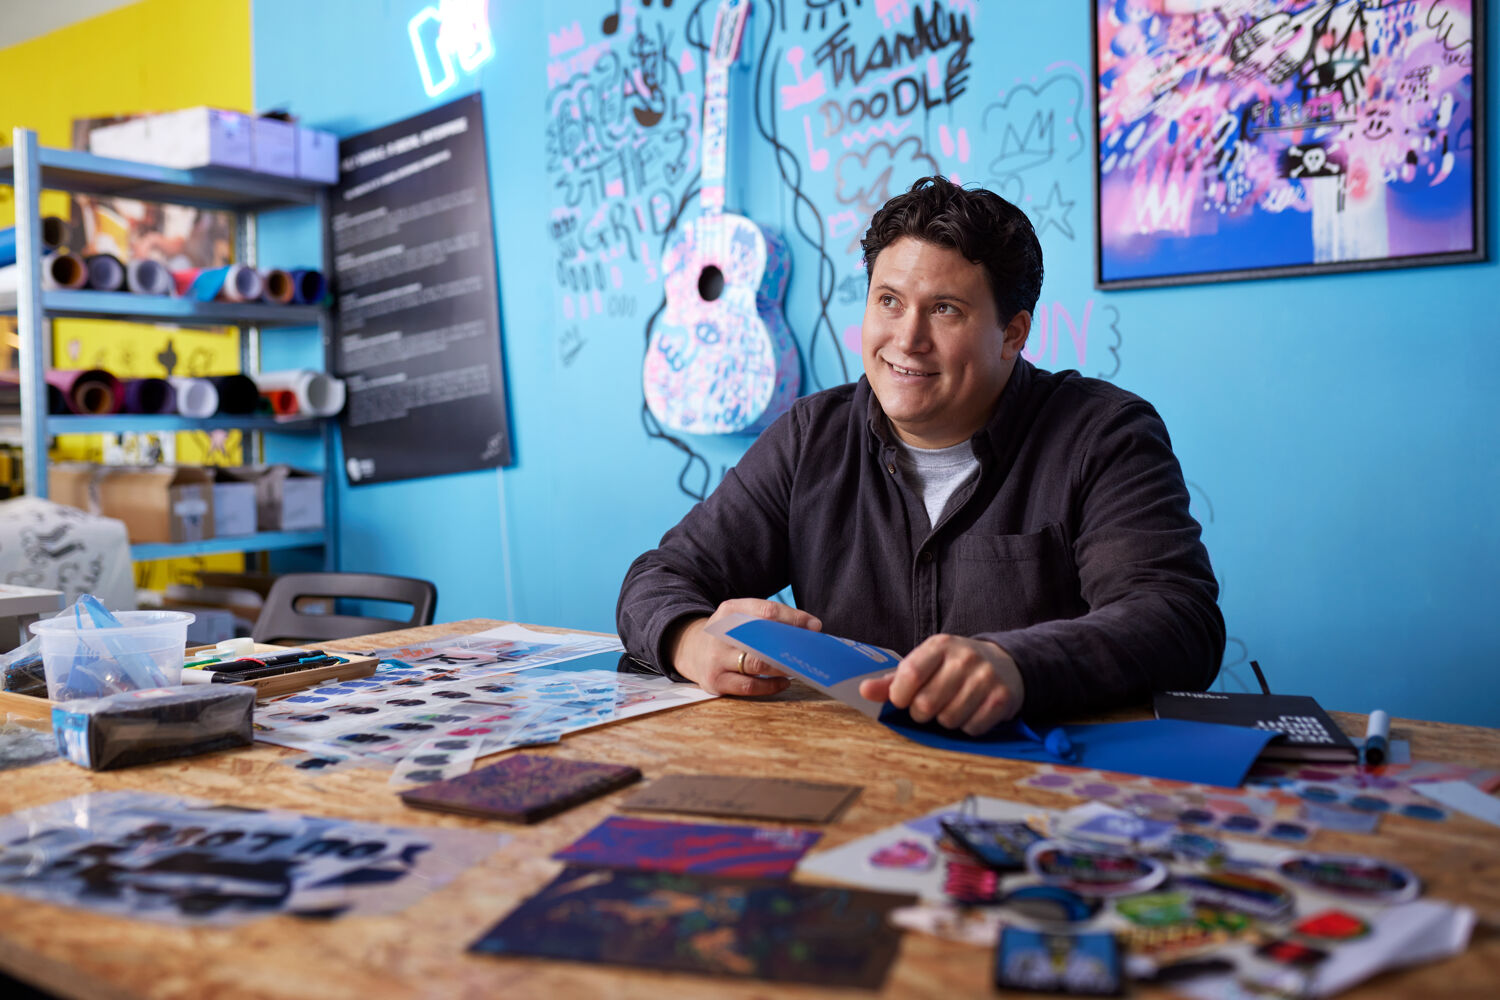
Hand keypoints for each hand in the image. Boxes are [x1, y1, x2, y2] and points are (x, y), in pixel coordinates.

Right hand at [667, 598, 821, 696]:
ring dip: (781, 667)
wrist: (690, 650)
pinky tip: (784, 682)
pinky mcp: (715, 682)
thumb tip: (811, 628)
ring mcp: (716, 659)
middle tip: (809, 650)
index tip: (814, 626)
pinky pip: (749, 687)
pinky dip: (770, 686)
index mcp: (730, 610)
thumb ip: (770, 620)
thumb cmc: (729, 634)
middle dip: (789, 645)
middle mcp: (720, 633)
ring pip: (755, 664)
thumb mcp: (741, 616)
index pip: (766, 611)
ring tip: (798, 666)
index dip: (793, 618)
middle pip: (761, 638)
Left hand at [858, 635, 1023, 734]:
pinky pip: (972, 728)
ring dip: (944, 721)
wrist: (1003, 663)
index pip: (910, 673)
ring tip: (950, 707)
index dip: (899, 695)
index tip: (901, 701)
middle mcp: (964, 658)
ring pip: (949, 720)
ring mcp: (985, 677)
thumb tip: (863, 691)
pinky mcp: (1002, 698)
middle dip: (921, 713)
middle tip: (928, 706)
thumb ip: (892, 681)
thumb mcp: (924, 664)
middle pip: (926, 704)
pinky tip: (970, 712)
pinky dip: (966, 727)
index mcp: (939, 645)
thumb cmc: (951, 667)